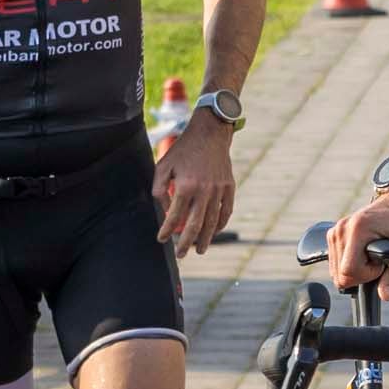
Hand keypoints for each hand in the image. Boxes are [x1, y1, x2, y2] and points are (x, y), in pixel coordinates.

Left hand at [152, 118, 234, 251]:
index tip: (161, 240)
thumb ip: (160, 190)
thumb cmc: (183, 150)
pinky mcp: (229, 187)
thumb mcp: (163, 166)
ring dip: (205, 239)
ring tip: (199, 250)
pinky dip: (220, 225)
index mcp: (185, 185)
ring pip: (212, 222)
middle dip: (186, 243)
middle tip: (181, 254)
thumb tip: (166, 211)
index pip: (174, 216)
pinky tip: (214, 232)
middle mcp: (203, 190)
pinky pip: (226, 212)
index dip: (166, 230)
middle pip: (194, 225)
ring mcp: (219, 190)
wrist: (210, 134)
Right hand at [329, 182, 388, 287]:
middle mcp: (341, 229)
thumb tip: (384, 296)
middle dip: (362, 274)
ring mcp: (335, 231)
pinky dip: (351, 264)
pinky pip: (336, 263)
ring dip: (357, 269)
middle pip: (340, 275)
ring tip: (374, 253)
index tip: (382, 264)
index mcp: (357, 230)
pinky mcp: (334, 235)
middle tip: (379, 259)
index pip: (348, 272)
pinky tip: (365, 252)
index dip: (367, 275)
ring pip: (336, 271)